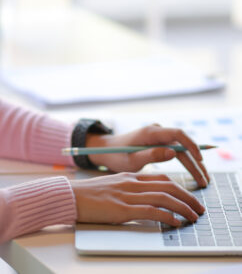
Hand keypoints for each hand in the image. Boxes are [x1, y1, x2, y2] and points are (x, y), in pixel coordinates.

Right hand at [70, 172, 204, 225]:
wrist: (71, 195)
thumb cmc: (89, 193)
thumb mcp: (112, 185)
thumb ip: (128, 188)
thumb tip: (144, 199)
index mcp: (129, 176)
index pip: (161, 178)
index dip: (179, 187)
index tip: (189, 197)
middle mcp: (131, 183)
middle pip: (168, 186)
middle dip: (188, 197)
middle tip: (199, 207)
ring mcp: (127, 195)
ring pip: (163, 197)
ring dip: (183, 207)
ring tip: (194, 216)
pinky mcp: (121, 209)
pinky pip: (150, 210)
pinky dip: (167, 216)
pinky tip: (175, 222)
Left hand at [86, 124, 209, 186]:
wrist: (106, 150)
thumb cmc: (116, 156)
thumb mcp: (130, 159)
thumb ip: (150, 155)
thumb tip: (173, 152)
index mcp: (150, 132)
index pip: (177, 134)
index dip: (191, 145)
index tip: (200, 160)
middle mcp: (156, 131)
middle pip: (183, 145)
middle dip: (195, 162)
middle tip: (205, 180)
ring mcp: (158, 136)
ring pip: (181, 149)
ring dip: (193, 164)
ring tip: (203, 180)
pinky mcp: (158, 142)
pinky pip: (176, 150)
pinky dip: (185, 162)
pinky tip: (194, 172)